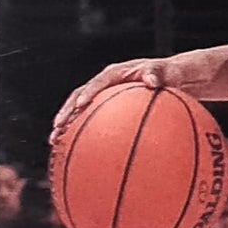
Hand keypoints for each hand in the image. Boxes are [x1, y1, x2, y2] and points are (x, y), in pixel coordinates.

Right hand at [51, 57, 172, 140]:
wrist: (173, 79)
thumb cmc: (172, 75)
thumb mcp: (169, 72)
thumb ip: (158, 75)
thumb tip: (152, 81)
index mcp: (117, 73)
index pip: (98, 82)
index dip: (88, 93)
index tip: (81, 105)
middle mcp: (106, 84)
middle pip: (79, 97)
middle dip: (66, 112)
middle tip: (57, 128)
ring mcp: (105, 97)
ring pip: (80, 111)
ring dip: (67, 126)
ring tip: (54, 142)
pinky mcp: (108, 110)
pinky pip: (92, 123)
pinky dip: (83, 135)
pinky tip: (77, 154)